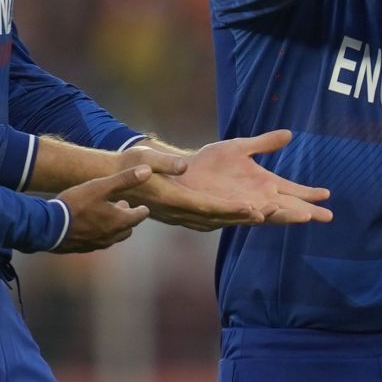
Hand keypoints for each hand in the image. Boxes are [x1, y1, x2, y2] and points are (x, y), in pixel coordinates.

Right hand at [49, 165, 150, 252]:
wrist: (49, 226)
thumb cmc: (76, 204)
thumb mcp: (101, 186)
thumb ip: (125, 179)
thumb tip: (148, 170)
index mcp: (119, 221)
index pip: (138, 217)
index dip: (142, 211)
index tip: (144, 207)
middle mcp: (110, 236)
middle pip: (127, 230)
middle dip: (128, 220)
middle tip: (124, 208)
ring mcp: (96, 244)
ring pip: (112, 237)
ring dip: (114, 227)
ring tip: (108, 216)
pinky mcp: (82, 248)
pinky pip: (97, 242)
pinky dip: (100, 234)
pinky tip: (91, 226)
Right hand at [114, 144, 266, 230]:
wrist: (111, 180)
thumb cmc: (128, 165)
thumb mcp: (144, 159)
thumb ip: (164, 163)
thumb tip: (183, 165)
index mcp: (171, 199)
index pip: (207, 207)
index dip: (231, 209)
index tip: (253, 209)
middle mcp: (176, 212)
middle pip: (215, 218)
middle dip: (243, 217)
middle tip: (271, 213)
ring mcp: (175, 216)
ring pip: (211, 222)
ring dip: (236, 220)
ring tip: (263, 216)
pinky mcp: (176, 214)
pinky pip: (204, 220)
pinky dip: (223, 219)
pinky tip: (237, 215)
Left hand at [162, 130, 331, 228]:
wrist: (182, 173)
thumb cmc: (210, 163)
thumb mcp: (240, 148)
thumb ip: (264, 144)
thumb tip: (289, 134)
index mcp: (264, 185)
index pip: (292, 192)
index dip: (309, 194)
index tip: (327, 194)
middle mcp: (257, 199)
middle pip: (286, 208)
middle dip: (305, 211)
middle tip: (326, 216)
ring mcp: (240, 207)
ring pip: (266, 215)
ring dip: (283, 215)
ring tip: (303, 215)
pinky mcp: (221, 209)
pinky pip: (237, 212)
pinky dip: (250, 213)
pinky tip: (260, 211)